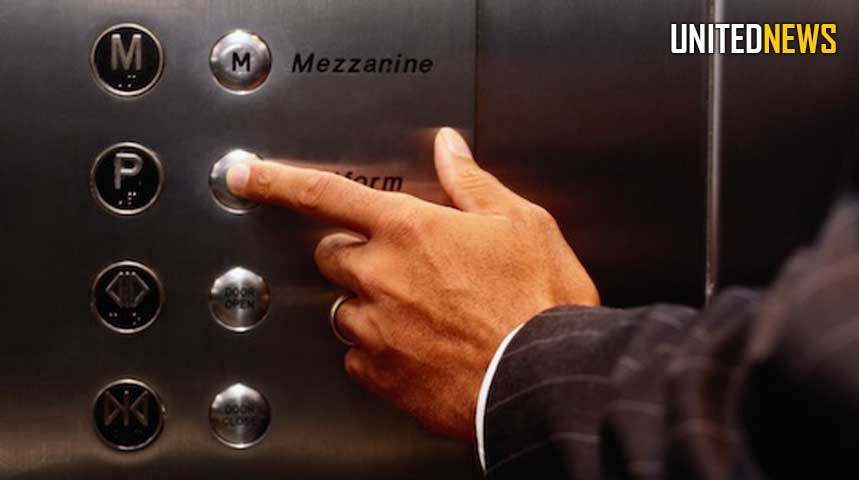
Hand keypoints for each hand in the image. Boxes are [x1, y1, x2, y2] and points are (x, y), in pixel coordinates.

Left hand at [226, 128, 598, 439]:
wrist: (545, 379)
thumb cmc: (540, 303)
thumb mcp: (521, 223)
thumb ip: (471, 182)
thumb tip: (449, 149)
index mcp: (410, 230)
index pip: (326, 194)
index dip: (278, 181)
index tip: (247, 174)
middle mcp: (382, 277)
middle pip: (330, 253)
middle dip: (353, 251)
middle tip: (400, 262)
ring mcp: (376, 329)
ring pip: (343, 307)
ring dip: (370, 302)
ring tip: (424, 311)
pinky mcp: (380, 375)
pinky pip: (357, 354)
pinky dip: (378, 348)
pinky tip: (420, 346)